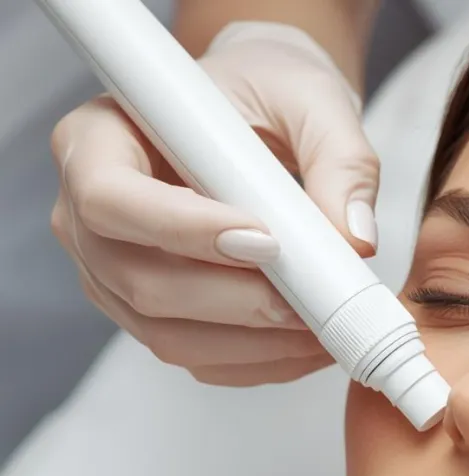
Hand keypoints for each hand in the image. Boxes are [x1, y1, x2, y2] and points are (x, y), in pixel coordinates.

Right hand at [49, 22, 380, 384]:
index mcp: (98, 140)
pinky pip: (201, 359)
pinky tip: (313, 343)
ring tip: (327, 325)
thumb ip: (340, 160)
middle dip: (235, 301)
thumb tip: (356, 239)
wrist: (263, 123)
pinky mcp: (155, 318)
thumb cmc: (269, 96)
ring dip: (255, 342)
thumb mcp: (312, 103)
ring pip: (168, 335)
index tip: (267, 240)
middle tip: (313, 299)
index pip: (110, 198)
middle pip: (139, 281)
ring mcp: (114, 276)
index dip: (183, 230)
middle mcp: (88, 218)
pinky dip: (263, 362)